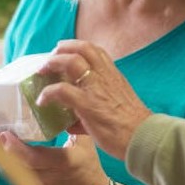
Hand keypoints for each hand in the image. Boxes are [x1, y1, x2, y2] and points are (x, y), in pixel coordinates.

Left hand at [0, 131, 110, 184]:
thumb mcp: (85, 143)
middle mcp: (47, 176)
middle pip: (15, 162)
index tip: (4, 133)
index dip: (17, 147)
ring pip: (11, 169)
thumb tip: (59, 101)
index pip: (34, 157)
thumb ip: (71, 125)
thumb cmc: (89, 167)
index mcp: (63, 163)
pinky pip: (15, 174)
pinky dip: (3, 161)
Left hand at [36, 39, 152, 159]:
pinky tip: (42, 100)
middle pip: (82, 48)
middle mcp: (105, 77)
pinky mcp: (87, 105)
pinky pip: (61, 90)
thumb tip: (71, 122)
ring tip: (41, 71)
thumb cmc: (132, 126)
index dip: (76, 46)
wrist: (143, 137)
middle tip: (49, 58)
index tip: (64, 51)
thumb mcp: (117, 106)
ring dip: (52, 63)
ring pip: (71, 61)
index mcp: (114, 75)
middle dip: (62, 48)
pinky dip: (48, 92)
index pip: (95, 50)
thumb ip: (94, 107)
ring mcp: (96, 89)